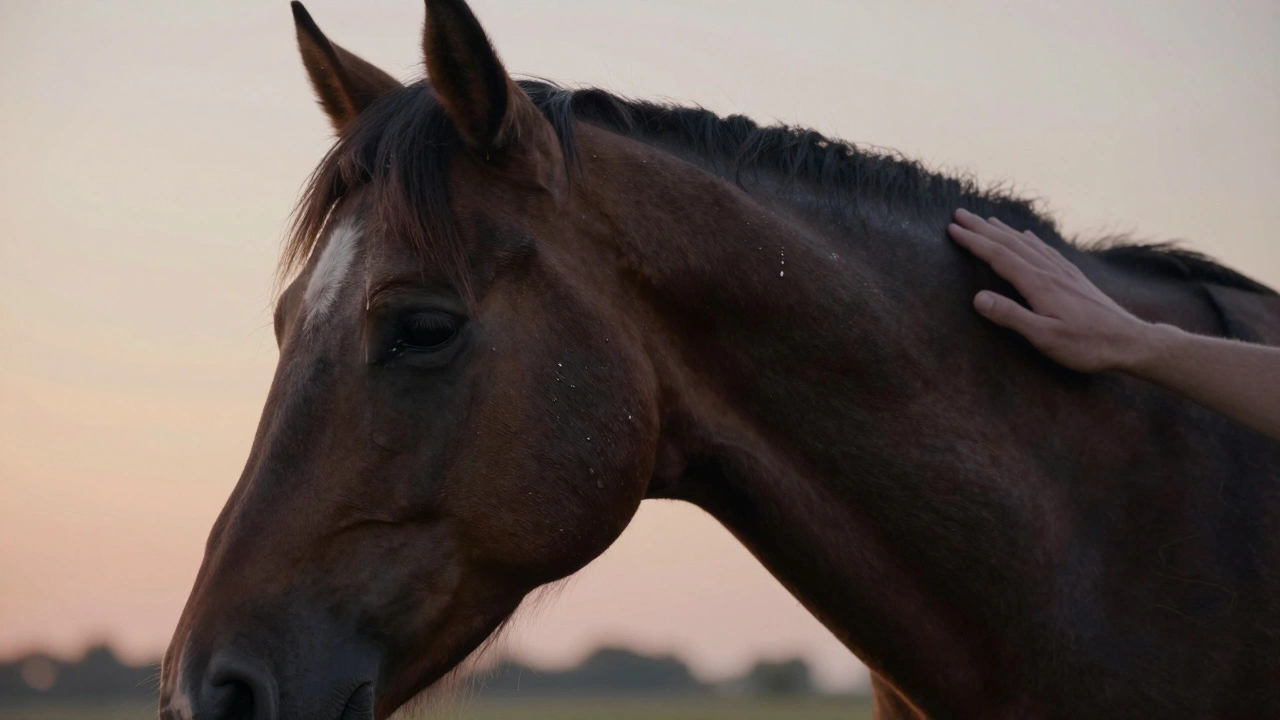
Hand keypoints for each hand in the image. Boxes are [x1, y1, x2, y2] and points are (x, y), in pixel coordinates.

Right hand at [947, 209, 1154, 372]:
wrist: (1130, 341)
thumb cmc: (1086, 345)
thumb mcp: (1044, 337)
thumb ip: (1011, 316)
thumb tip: (977, 297)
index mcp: (1038, 284)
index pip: (998, 256)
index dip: (973, 241)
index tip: (952, 229)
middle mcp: (1050, 271)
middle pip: (1010, 243)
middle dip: (982, 228)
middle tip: (960, 213)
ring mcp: (1063, 272)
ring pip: (1027, 243)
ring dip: (1004, 230)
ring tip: (988, 220)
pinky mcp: (1074, 277)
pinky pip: (1046, 250)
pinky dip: (1030, 239)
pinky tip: (1028, 236)